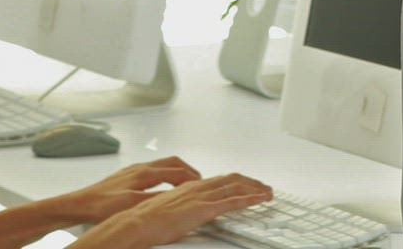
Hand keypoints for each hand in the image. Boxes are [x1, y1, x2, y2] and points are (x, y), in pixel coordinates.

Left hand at [70, 157, 201, 223]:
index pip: (177, 171)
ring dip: (178, 170)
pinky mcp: (128, 176)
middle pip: (173, 162)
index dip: (193, 178)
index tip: (203, 183)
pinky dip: (166, 174)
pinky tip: (163, 184)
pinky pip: (154, 169)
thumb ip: (155, 199)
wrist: (80, 204)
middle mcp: (140, 168)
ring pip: (163, 164)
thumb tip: (174, 197)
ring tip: (186, 180)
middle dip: (189, 170)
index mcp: (144, 173)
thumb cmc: (101, 204)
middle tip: (199, 179)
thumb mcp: (132, 204)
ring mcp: (134, 170)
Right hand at [79, 173, 271, 247]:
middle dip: (249, 182)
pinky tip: (260, 200)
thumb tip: (188, 214)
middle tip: (262, 187)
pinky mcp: (203, 209)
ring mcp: (201, 197)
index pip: (218, 180)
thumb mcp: (167, 210)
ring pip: (236, 187)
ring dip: (254, 189)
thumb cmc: (144, 220)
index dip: (234, 181)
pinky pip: (233, 202)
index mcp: (188, 187)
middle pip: (230, 179)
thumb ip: (182, 208)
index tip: (245, 184)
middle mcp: (196, 187)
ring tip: (267, 193)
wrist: (135, 223)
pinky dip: (250, 199)